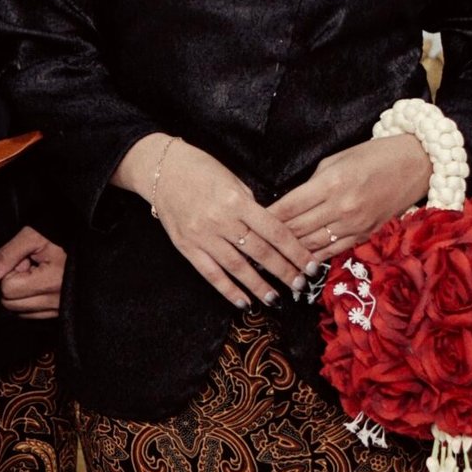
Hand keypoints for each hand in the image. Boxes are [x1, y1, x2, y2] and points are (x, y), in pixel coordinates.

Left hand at [0, 226, 65, 320]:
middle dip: (14, 284)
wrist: (86, 242)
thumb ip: (7, 254)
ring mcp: (59, 309)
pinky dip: (31, 301)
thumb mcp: (32, 236)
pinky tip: (42, 284)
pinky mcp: (60, 313)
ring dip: (23, 294)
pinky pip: (32, 315)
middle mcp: (56, 301)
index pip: (8, 288)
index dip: (11, 271)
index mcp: (50, 281)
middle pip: (11, 304)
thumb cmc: (60, 236)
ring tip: (38, 274)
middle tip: (30, 266)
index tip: (25, 260)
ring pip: (20, 312)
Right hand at [112, 134, 313, 311]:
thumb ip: (251, 207)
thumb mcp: (233, 180)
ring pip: (237, 268)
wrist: (161, 170)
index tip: (310, 265)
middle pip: (259, 253)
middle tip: (300, 286)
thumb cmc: (202, 169)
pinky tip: (243, 301)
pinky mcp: (186, 247)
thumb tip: (272, 231)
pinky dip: (228, 290)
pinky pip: (211, 274)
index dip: (295, 251)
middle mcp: (220, 221)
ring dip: (258, 287)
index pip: (274, 232)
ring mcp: (202, 236)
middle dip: (283, 272)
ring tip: (276, 299)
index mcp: (236, 201)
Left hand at [266, 134, 431, 260]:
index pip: (289, 207)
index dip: (267, 217)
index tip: (250, 223)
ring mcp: (355, 224)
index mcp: (332, 183)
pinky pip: (333, 251)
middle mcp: (342, 207)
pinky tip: (298, 263)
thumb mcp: (337, 160)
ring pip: (312, 244)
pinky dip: (314, 257)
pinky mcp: (365, 235)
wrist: (416, 165)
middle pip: (297, 229)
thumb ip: (312, 182)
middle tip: (251, 243)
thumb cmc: (374, 155)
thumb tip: (289, 202)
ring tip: (268, 258)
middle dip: (272, 237)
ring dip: (289, 252)